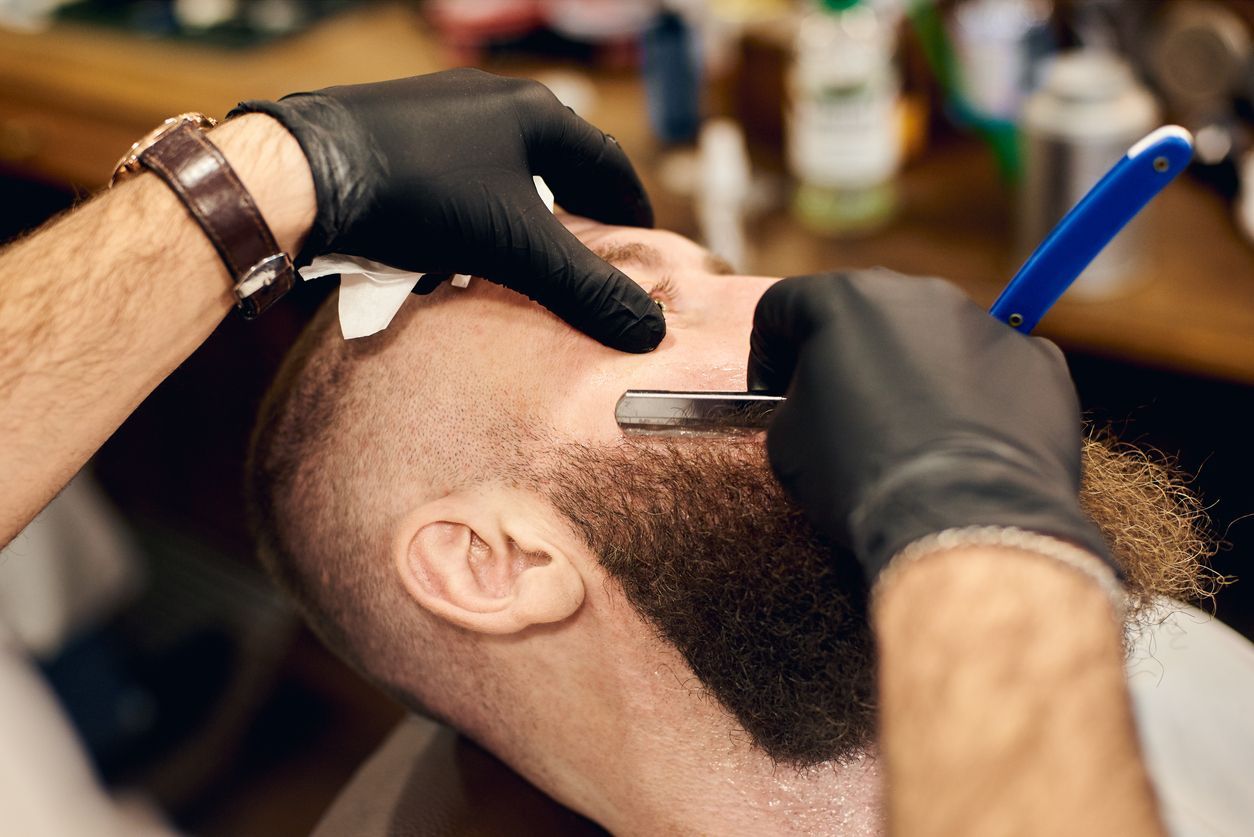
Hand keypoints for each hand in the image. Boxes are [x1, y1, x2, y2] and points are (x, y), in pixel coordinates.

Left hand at [231, 69, 663, 352]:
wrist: (306, 171)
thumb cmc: (420, 196)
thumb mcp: (517, 249)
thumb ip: (586, 289)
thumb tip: (649, 328)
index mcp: (535, 115)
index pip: (607, 162)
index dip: (631, 205)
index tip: (643, 237)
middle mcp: (492, 99)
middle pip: (556, 160)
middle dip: (577, 208)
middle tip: (591, 248)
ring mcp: (439, 110)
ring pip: (503, 165)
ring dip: (522, 209)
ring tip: (526, 253)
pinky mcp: (395, 129)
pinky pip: (454, 173)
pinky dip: (471, 210)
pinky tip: (454, 246)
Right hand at [748, 271, 1111, 579]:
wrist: (962, 518)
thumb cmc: (858, 477)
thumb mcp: (787, 443)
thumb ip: (795, 401)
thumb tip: (818, 402)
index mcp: (842, 300)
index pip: (782, 308)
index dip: (766, 355)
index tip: (775, 396)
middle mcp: (916, 292)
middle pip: (864, 314)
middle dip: (845, 356)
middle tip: (841, 413)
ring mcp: (984, 322)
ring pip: (931, 337)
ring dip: (913, 374)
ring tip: (910, 436)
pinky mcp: (1037, 359)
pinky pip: (991, 371)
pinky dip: (973, 398)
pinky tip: (963, 448)